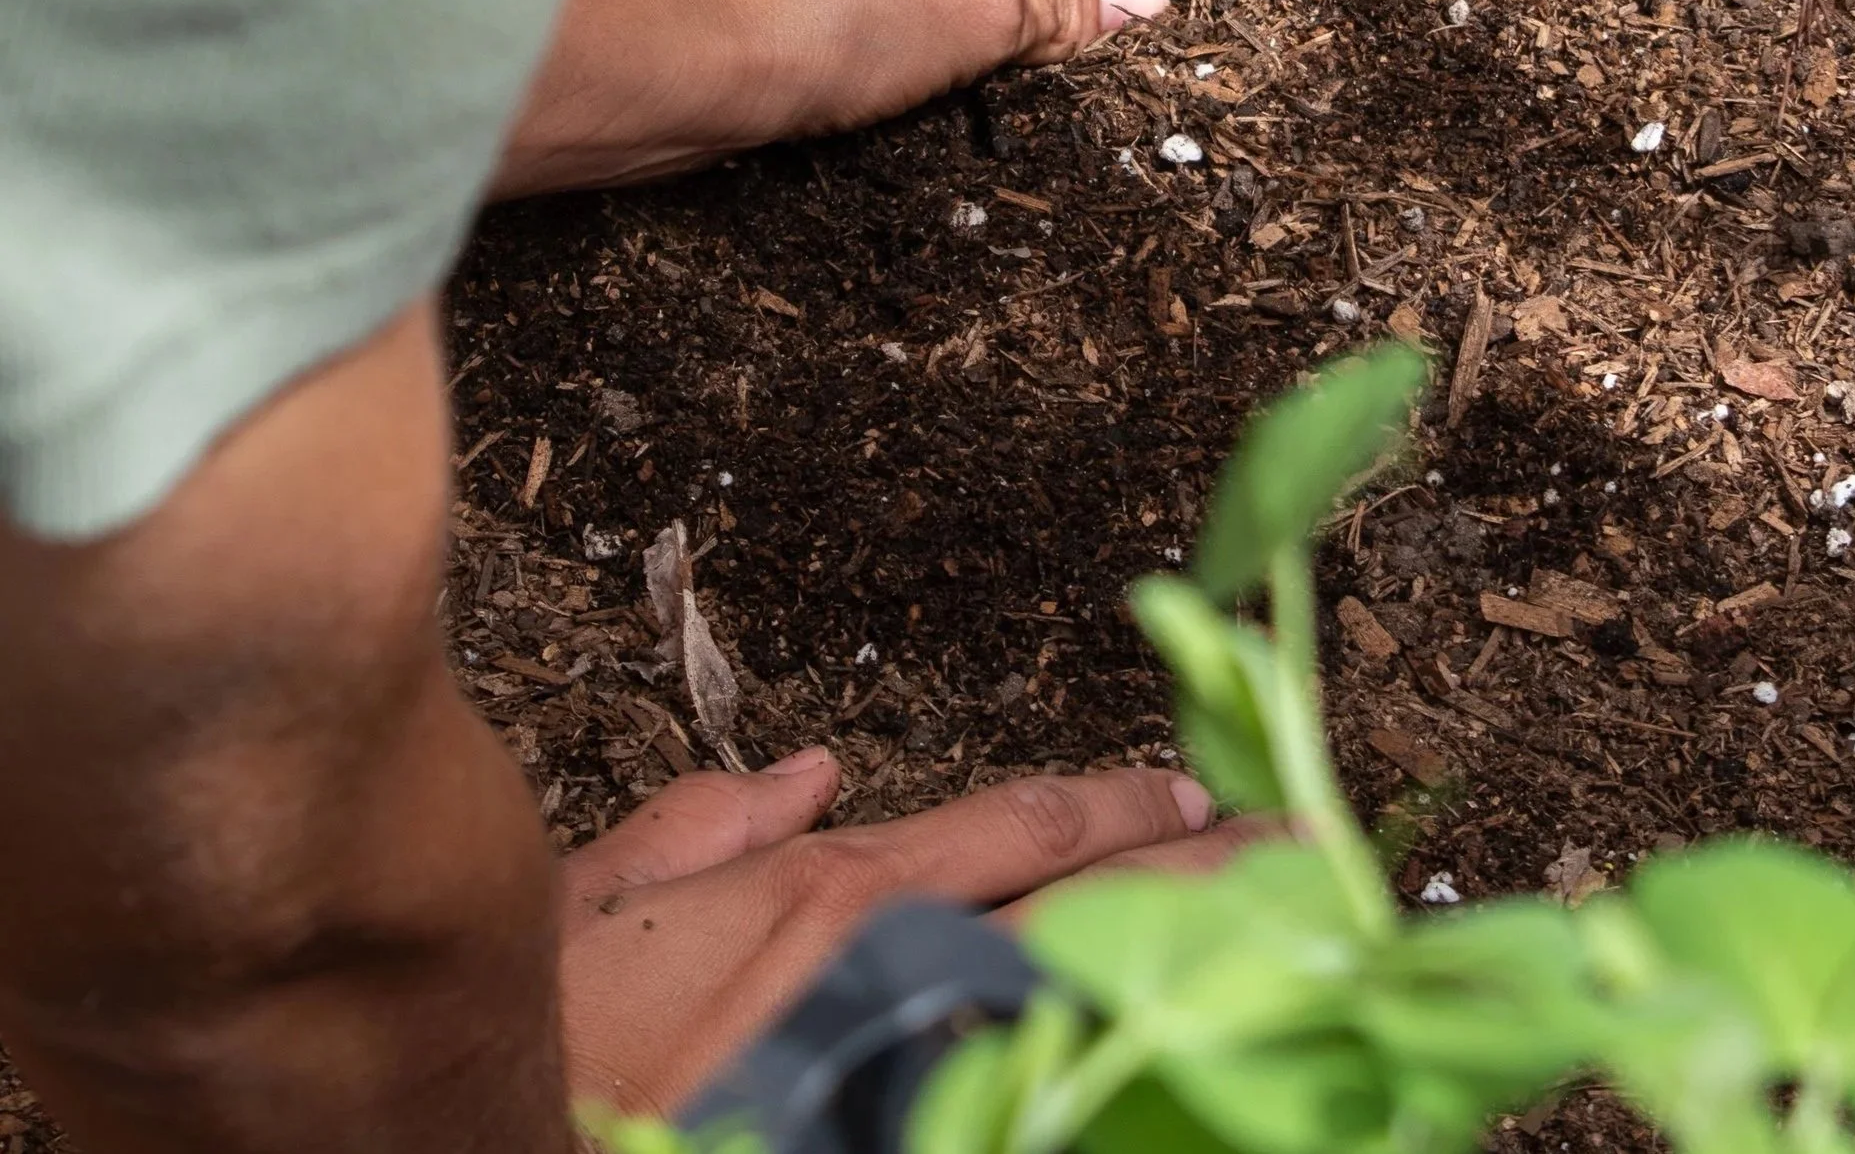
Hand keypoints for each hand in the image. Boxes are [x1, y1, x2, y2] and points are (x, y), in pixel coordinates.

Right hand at [558, 749, 1242, 1121]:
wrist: (508, 1146)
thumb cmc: (544, 1041)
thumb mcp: (594, 901)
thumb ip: (704, 826)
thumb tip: (809, 771)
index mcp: (837, 899)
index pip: (1021, 831)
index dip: (1118, 809)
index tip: (1197, 794)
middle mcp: (902, 980)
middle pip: (1092, 914)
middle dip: (1207, 879)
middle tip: (1313, 855)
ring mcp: (917, 1079)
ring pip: (1092, 1011)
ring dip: (1191, 975)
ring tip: (1294, 954)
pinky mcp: (907, 1148)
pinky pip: (1042, 1117)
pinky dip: (1116, 1092)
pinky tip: (1182, 1087)